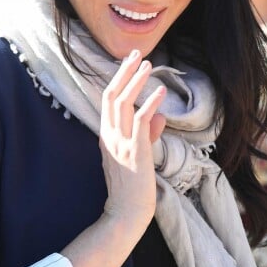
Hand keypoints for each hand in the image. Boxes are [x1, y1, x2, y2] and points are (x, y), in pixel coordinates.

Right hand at [99, 49, 166, 226]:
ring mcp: (120, 143)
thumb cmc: (132, 186)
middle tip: (136, 54)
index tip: (129, 63)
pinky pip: (141, 121)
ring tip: (149, 64)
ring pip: (124, 103)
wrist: (127, 213)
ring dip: (136, 80)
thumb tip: (159, 116)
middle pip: (112, 95)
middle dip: (123, 72)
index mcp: (106, 135)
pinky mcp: (135, 151)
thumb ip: (146, 134)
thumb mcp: (136, 155)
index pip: (108, 101)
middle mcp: (109, 136)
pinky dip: (151, 103)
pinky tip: (160, 91)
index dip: (118, 79)